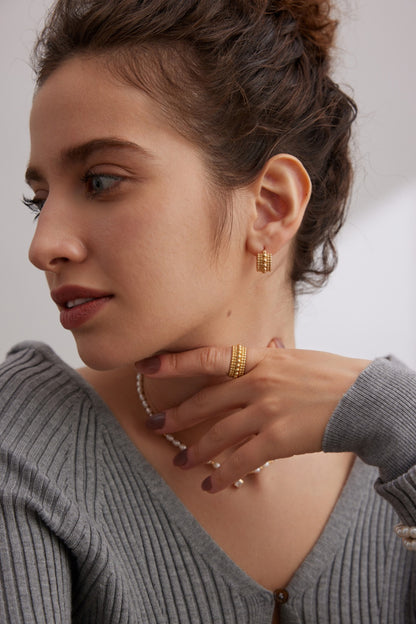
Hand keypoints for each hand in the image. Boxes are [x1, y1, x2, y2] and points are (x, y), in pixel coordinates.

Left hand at [135, 343, 369, 492]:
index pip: (208, 358)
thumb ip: (273, 358)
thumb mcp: (298, 357)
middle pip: (206, 402)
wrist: (364, 397)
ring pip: (218, 434)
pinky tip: (212, 484)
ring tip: (180, 462)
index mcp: (261, 360)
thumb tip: (263, 349)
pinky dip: (224, 475)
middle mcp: (258, 383)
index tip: (147, 366)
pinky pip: (242, 461)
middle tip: (155, 426)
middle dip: (177, 417)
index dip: (175, 363)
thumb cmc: (333, 374)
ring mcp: (266, 412)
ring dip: (196, 452)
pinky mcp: (278, 439)